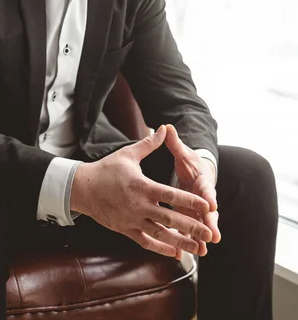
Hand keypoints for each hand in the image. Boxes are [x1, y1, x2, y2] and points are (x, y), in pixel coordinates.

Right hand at [70, 125, 212, 258]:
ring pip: (160, 235)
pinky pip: (146, 242)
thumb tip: (164, 128)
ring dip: (180, 242)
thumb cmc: (106, 169)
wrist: (83, 188)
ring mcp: (132, 220)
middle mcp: (139, 206)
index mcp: (142, 186)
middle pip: (170, 219)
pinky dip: (161, 248)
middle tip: (210, 234)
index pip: (171, 195)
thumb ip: (149, 143)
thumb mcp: (128, 154)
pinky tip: (175, 253)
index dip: (190, 201)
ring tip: (198, 248)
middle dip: (192, 227)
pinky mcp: (125, 230)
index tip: (207, 207)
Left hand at [165, 124, 220, 254]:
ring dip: (199, 238)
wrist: (197, 174)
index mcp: (202, 182)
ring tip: (201, 252)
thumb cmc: (190, 164)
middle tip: (214, 236)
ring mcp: (197, 211)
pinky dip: (184, 242)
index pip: (208, 190)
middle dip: (210, 225)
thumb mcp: (183, 153)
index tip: (213, 206)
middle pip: (208, 214)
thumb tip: (168, 126)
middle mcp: (203, 199)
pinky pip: (187, 232)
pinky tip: (179, 255)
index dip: (210, 198)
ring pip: (199, 226)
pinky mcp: (189, 218)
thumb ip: (175, 143)